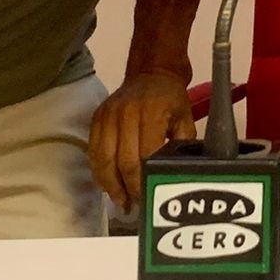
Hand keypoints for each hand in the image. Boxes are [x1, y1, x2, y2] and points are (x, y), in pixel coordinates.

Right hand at [90, 70, 196, 207]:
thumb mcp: (186, 120)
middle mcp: (126, 114)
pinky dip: (99, 171)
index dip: (143, 181)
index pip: (144, 156)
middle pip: (121, 161)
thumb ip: (183, 146)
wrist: (152, 73)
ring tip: (119, 201)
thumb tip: (176, 176)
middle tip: (132, 206)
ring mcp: (108, 115)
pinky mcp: (97, 117)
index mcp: (152, 114)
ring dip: (110, 184)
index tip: (147, 198)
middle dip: (126, 188)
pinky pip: (93, 150)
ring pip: (103, 158)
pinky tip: (107, 184)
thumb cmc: (172, 100)